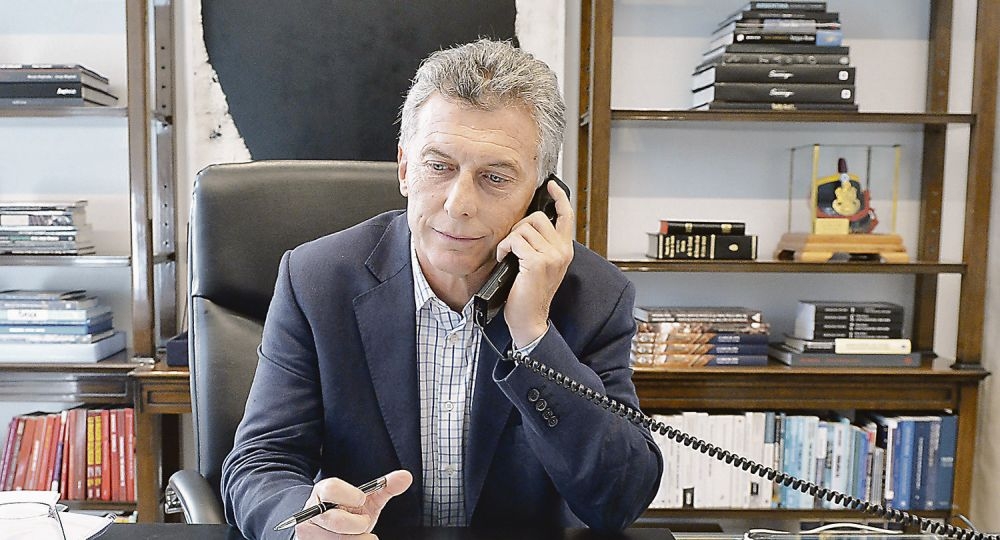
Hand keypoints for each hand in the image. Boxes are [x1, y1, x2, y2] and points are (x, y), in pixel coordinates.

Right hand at [294, 470, 411, 538]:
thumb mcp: (365, 499)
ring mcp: (309, 534)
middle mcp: (312, 513)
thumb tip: (406, 476)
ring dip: (357, 539)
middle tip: (363, 523)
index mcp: (323, 492)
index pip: (332, 489)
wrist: (325, 529)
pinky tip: (354, 539)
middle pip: (338, 522)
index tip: (361, 499)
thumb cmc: (348, 511)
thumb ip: (384, 487)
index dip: (351, 495)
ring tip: (358, 534)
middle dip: (358, 525)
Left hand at [496, 179, 574, 347]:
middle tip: (513, 245)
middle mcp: (562, 251)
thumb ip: (540, 245)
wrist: (529, 320)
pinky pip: (515, 241)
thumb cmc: (528, 295)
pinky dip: (504, 248)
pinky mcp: (538, 262)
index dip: (559, 197)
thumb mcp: (540, 265)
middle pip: (537, 217)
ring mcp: (552, 256)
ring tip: (508, 256)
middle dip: (519, 226)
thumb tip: (526, 224)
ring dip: (510, 240)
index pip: (566, 216)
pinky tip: (504, 259)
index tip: (552, 185)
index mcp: (564, 250)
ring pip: (524, 228)